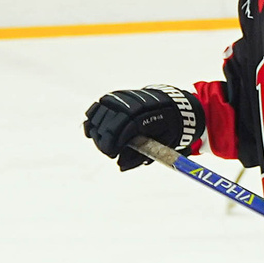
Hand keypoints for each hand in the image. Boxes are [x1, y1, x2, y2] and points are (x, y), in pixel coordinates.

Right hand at [83, 86, 200, 170]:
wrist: (172, 103)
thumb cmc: (167, 128)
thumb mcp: (161, 144)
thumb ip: (140, 156)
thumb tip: (119, 165)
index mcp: (145, 117)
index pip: (120, 131)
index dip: (112, 145)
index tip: (112, 154)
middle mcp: (131, 105)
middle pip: (108, 124)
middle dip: (103, 142)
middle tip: (109, 152)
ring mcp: (122, 99)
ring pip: (99, 116)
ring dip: (97, 132)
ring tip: (103, 142)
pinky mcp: (115, 97)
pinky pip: (97, 107)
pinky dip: (92, 119)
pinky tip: (91, 131)